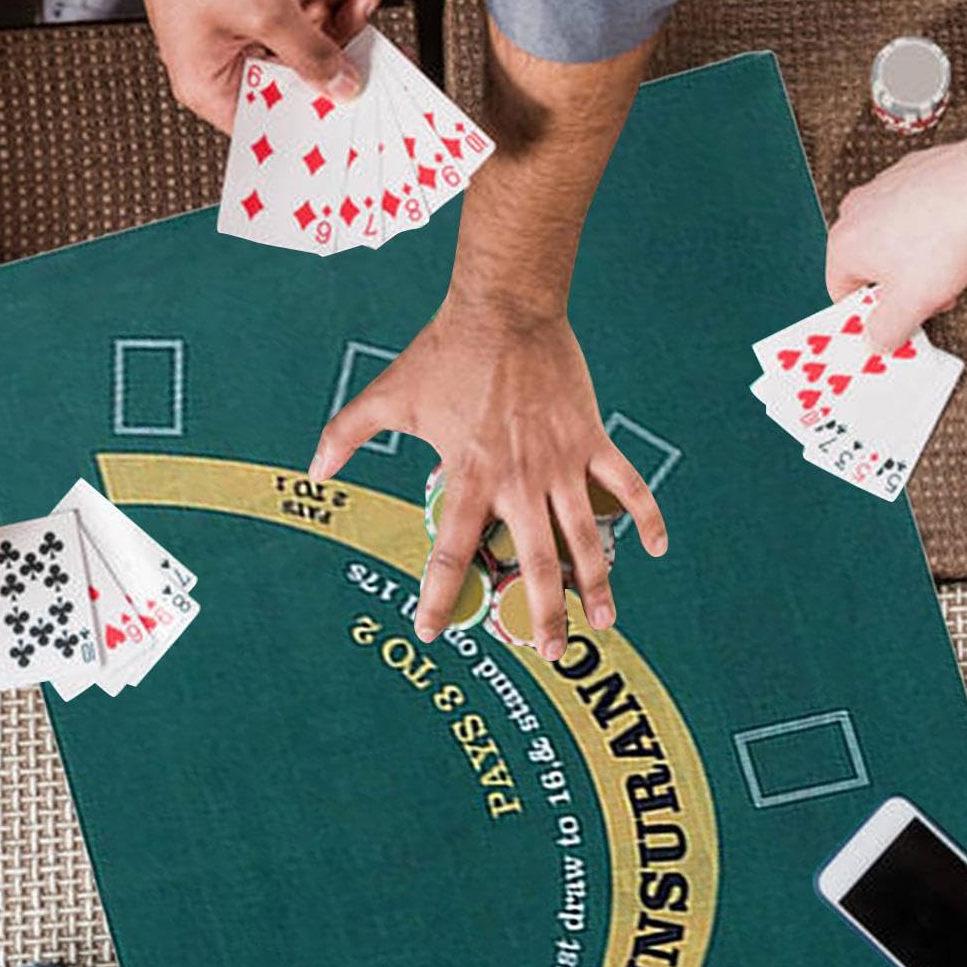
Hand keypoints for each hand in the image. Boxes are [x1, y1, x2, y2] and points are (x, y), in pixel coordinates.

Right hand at [114, 0, 381, 132]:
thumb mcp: (267, 12)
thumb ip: (310, 54)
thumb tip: (342, 86)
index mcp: (206, 83)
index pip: (271, 122)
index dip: (316, 116)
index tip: (358, 109)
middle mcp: (218, 61)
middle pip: (294, 79)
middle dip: (338, 53)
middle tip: (378, 45)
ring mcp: (234, 28)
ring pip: (301, 39)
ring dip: (338, 15)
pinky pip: (296, 9)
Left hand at [309, 304, 667, 659]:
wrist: (504, 310)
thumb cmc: (444, 351)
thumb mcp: (388, 395)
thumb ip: (346, 435)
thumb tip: (311, 469)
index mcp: (468, 476)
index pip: (451, 553)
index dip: (438, 597)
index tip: (431, 631)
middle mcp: (518, 479)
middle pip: (533, 566)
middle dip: (541, 617)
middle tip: (550, 656)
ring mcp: (561, 462)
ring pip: (585, 538)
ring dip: (596, 586)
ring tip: (603, 623)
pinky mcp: (592, 439)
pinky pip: (627, 486)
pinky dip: (646, 518)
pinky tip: (656, 550)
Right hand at [825, 135, 966, 351]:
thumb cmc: (947, 232)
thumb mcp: (914, 302)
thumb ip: (886, 331)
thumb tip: (874, 341)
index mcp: (843, 245)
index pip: (842, 294)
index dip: (872, 314)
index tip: (894, 321)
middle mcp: (853, 214)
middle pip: (868, 268)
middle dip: (899, 289)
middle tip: (929, 298)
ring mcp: (878, 190)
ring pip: (889, 242)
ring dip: (914, 262)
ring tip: (947, 267)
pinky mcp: (904, 176)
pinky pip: (907, 215)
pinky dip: (926, 231)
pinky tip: (950, 237)